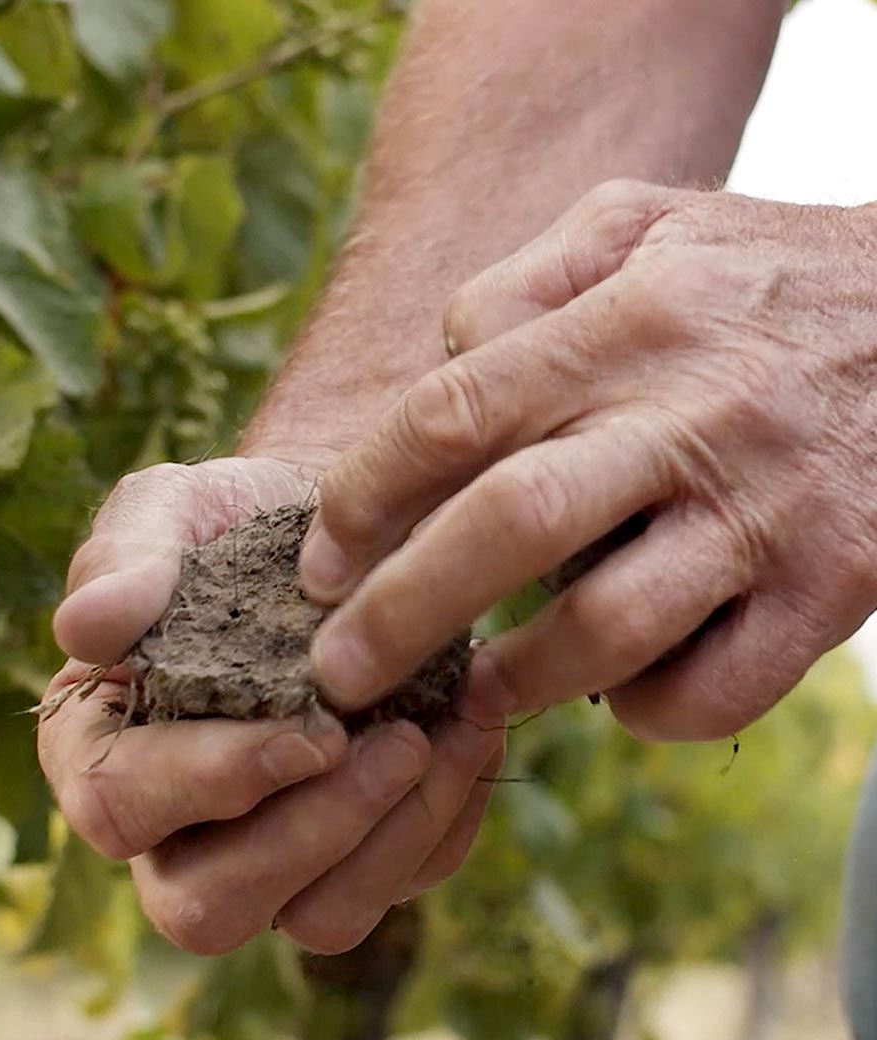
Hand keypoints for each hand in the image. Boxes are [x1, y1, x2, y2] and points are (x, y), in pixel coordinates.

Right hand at [40, 457, 503, 954]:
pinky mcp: (357, 854)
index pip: (119, 806)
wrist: (333, 533)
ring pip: (321, 920)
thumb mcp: (170, 507)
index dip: (211, 780)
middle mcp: (177, 828)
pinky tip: (470, 729)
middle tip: (397, 744)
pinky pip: (404, 880)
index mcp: (103, 747)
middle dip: (311, 835)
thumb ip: (123, 555)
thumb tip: (83, 625)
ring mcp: (271, 853)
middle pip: (209, 909)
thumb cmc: (234, 523)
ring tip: (446, 735)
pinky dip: (447, 815)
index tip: (311, 729)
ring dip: (393, 838)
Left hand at [300, 180, 876, 740]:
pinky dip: (643, 710)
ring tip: (466, 693)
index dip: (364, 497)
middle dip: (399, 615)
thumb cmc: (753, 278)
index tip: (318, 562)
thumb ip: (523, 285)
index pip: (454, 414)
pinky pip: (716, 689)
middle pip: (509, 527)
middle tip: (334, 674)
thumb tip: (439, 371)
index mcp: (626, 325)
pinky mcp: (833, 587)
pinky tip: (611, 691)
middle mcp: (690, 417)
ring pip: (608, 627)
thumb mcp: (635, 225)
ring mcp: (766, 511)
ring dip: (516, 680)